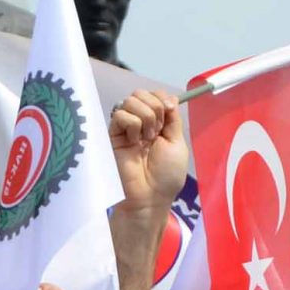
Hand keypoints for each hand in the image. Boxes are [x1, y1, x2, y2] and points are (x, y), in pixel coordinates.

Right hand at [106, 90, 188, 217]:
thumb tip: (167, 99)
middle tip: (156, 132)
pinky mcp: (112, 135)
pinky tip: (134, 142)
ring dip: (144, 117)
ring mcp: (125, 129)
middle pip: (141, 93)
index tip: (169, 112)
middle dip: (154, 108)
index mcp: (157, 123)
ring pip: (130, 100)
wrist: (149, 196)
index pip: (155, 95)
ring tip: (145, 139)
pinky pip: (120, 115)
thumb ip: (172, 118)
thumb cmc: (166, 175)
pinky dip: (132, 125)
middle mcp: (139, 122)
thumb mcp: (177, 142)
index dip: (162, 98)